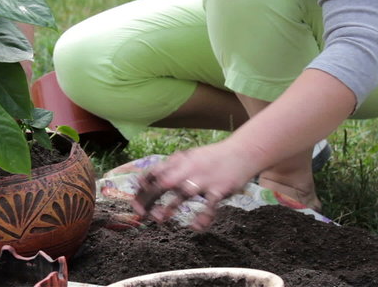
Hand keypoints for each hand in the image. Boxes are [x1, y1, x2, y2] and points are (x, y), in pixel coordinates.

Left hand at [131, 142, 261, 229]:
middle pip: (164, 183)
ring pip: (184, 193)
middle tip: (140, 213)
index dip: (142, 187)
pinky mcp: (220, 190)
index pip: (155, 172)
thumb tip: (148, 178)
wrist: (242, 152)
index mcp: (180, 161)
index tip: (134, 202)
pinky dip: (202, 218)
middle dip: (149, 198)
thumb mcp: (188, 157)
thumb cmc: (212, 157)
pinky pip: (210, 206)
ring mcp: (205, 180)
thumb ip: (170, 167)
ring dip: (170, 207)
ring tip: (160, 219)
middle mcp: (189, 170)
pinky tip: (195, 227)